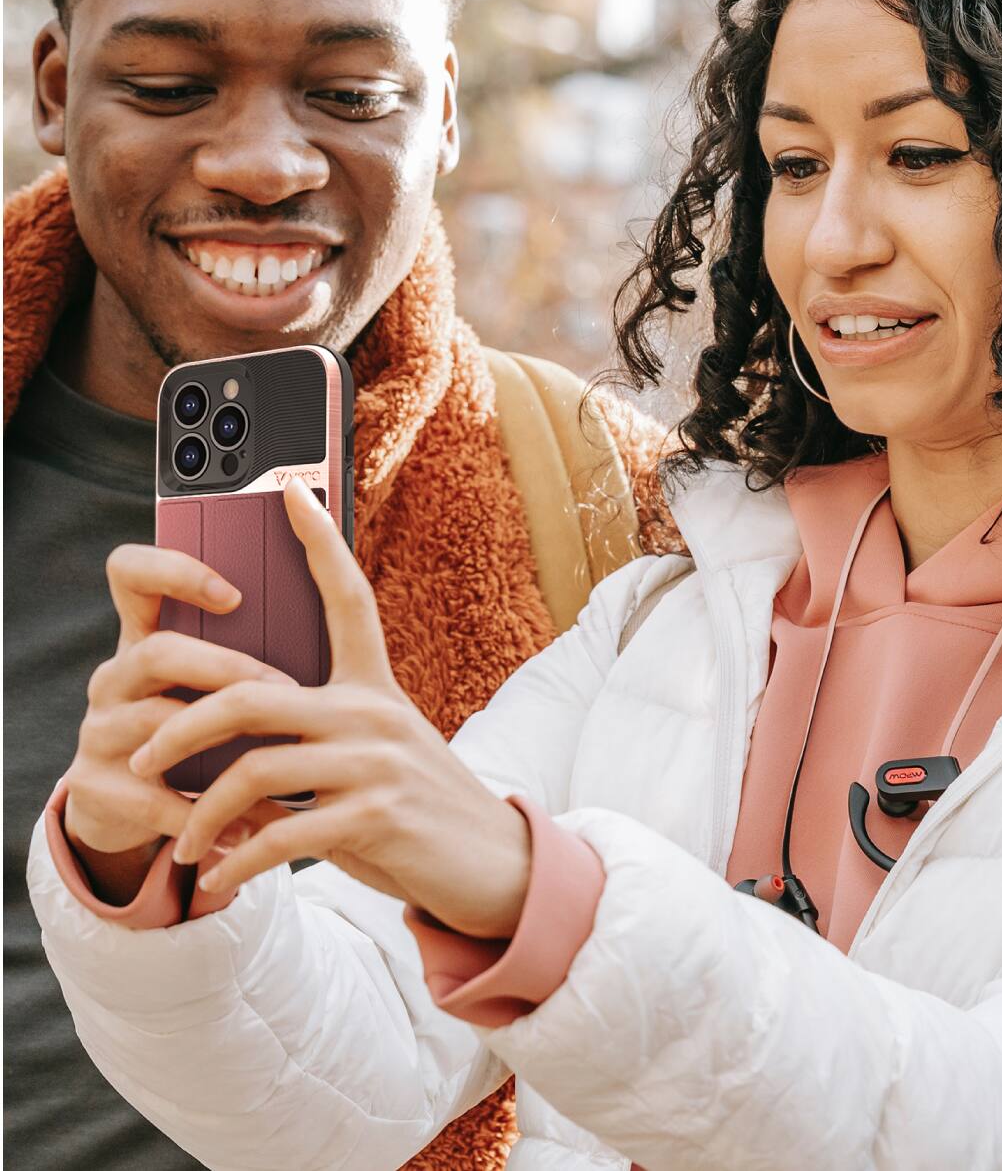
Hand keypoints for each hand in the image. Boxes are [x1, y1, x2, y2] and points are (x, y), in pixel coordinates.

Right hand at [63, 544, 295, 903]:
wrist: (135, 807)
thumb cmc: (200, 723)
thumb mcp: (215, 682)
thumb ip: (254, 646)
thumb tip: (339, 610)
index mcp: (144, 634)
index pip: (130, 572)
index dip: (174, 571)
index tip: (235, 595)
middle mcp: (114, 675)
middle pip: (158, 651)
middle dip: (226, 669)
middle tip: (284, 689)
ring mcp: (97, 730)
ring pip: (155, 722)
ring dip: (221, 740)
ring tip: (273, 758)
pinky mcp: (92, 786)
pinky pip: (148, 794)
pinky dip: (201, 811)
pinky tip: (244, 825)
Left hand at [127, 479, 533, 938]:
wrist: (490, 864)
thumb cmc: (420, 809)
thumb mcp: (377, 758)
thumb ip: (319, 743)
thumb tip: (232, 762)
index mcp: (375, 687)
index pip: (348, 597)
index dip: (321, 541)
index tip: (291, 491)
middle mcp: (374, 713)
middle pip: (252, 695)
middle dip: (180, 727)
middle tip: (141, 756)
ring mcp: (375, 763)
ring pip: (254, 770)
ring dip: (202, 816)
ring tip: (185, 846)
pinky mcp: (375, 817)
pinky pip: (280, 835)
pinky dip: (238, 864)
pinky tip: (220, 881)